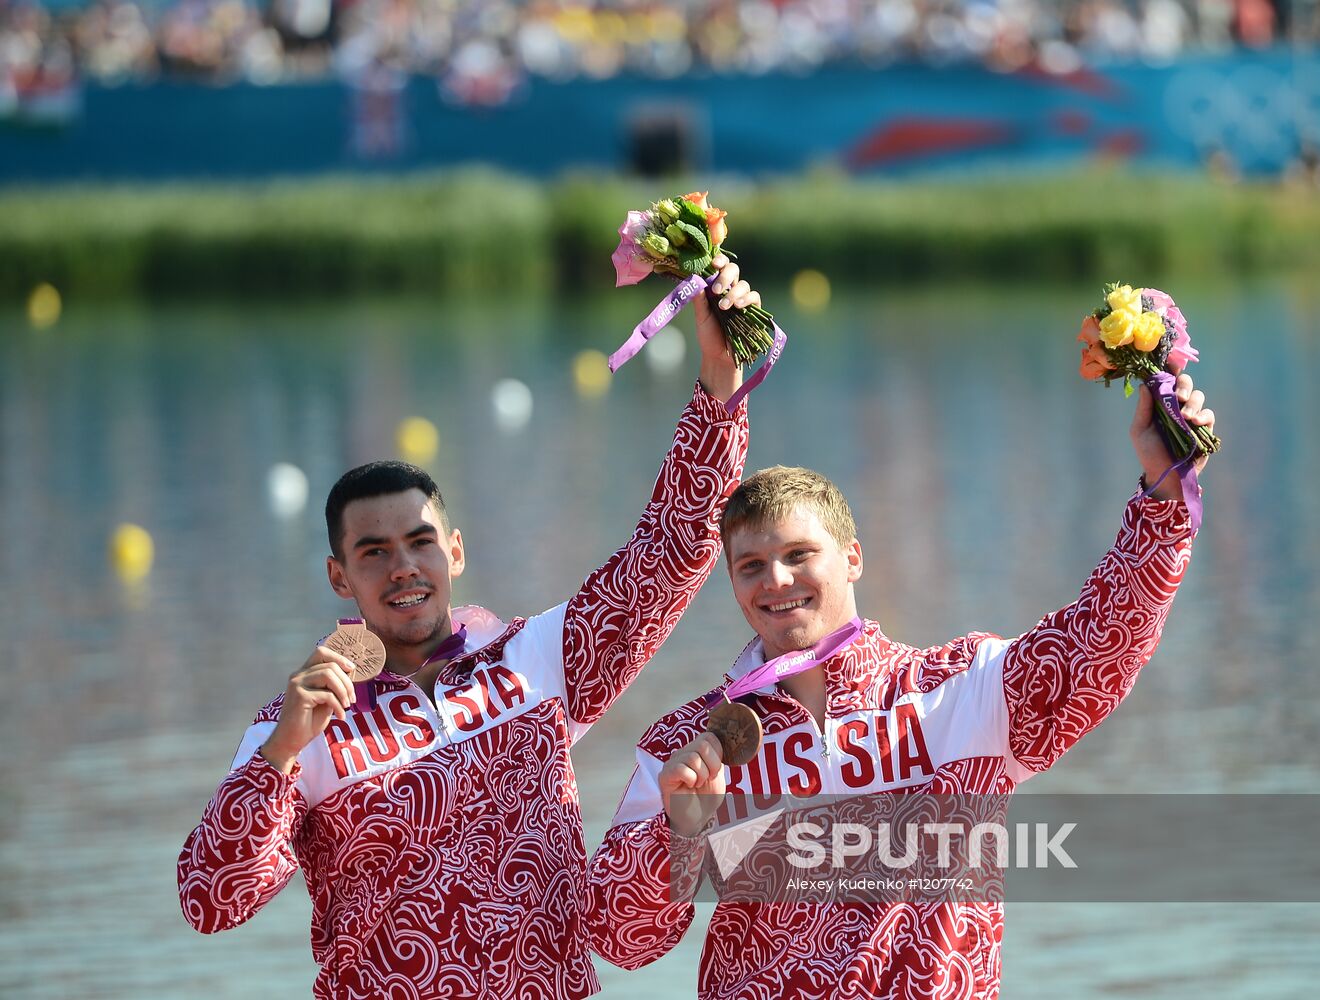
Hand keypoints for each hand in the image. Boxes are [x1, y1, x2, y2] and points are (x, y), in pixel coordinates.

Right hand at [259, 646, 357, 773]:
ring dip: (344, 690)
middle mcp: (298, 675)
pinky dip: (338, 706)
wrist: (292, 740)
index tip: (351, 670)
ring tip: (347, 705)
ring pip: (328, 675)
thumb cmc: (309, 720)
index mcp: (304, 673)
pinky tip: (340, 716)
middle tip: (352, 698)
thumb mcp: (325, 698)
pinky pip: (327, 695)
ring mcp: (297, 684)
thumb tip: (350, 673)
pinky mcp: (299, 696)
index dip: (339, 658)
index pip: (321, 652)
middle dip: (347, 681)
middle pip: (330, 665)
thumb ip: (333, 685)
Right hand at [660, 733, 726, 837]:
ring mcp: (673, 763)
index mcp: (696, 750)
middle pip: (702, 744)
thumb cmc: (706, 797)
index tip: (716, 770)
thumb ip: (717, 757)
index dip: (718, 753)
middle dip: (712, 765)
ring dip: (701, 775)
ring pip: (693, 757)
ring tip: (697, 784)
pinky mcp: (665, 775)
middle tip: (707, 779)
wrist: (697, 818)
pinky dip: (691, 779)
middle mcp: (683, 753)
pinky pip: (681, 769)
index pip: (709, 737)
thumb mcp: (718, 774)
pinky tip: (689, 787)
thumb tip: (723, 741)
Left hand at [692, 254, 758, 402]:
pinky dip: (746, 299)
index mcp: (716, 288)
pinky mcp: (753, 310)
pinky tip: (738, 306)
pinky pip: (754, 297)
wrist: (719, 357)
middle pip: (733, 270)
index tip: (713, 263)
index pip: (719, 268)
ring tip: (724, 307)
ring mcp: (742, 299)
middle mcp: (730, 290)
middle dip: (726, 275)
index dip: (719, 261)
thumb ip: (699, 299)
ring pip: (743, 284)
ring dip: (734, 292)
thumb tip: (695, 278)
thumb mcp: (701, 316)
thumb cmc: (709, 335)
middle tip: (717, 290)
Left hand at [1130, 370, 1215, 501]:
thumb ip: (1144, 408)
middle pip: (1186, 384)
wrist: (1166, 475)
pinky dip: (1204, 416)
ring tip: (1186, 417)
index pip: (1166, 381)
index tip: (1172, 364)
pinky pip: (1209, 415)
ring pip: (1198, 397)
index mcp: (1160, 403)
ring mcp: (1191, 416)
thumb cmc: (1149, 453)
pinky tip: (1196, 423)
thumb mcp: (1140, 430)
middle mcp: (1176, 406)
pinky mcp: (1205, 428)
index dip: (1170, 370)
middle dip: (1184, 385)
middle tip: (1179, 397)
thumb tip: (1145, 384)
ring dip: (1193, 403)